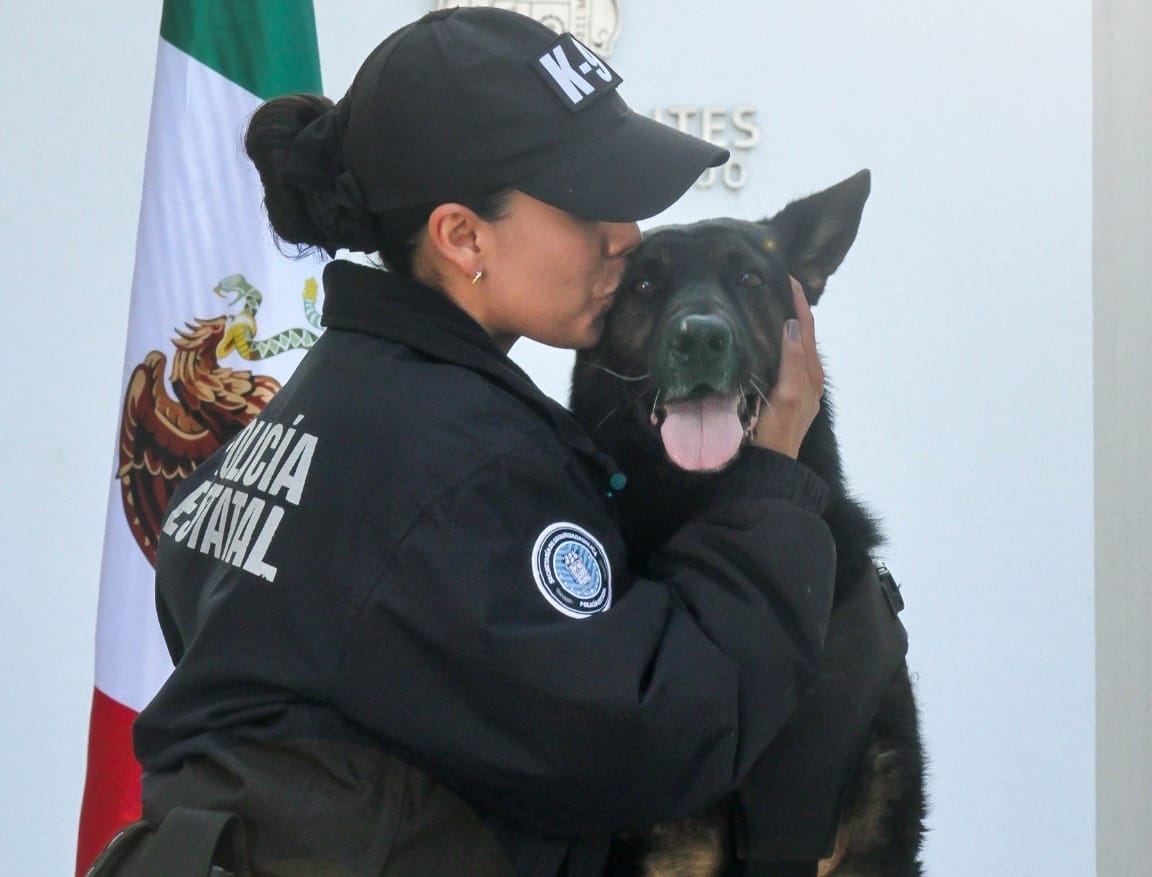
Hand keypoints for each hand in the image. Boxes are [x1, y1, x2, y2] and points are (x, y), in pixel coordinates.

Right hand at [749, 277, 824, 458]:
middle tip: (774, 286)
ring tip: (769, 307)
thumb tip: (792, 324)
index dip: (798, 301)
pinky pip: (788, 360)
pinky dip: (781, 344)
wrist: (771, 465)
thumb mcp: (786, 393)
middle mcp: (809, 377)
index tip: (785, 277)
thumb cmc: (776, 430)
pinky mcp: (788, 396)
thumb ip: (793, 360)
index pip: (806, 327)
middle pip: (804, 334)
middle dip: (793, 308)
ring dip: (787, 325)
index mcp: (810, 372)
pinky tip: (767, 343)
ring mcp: (799, 387)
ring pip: (796, 347)